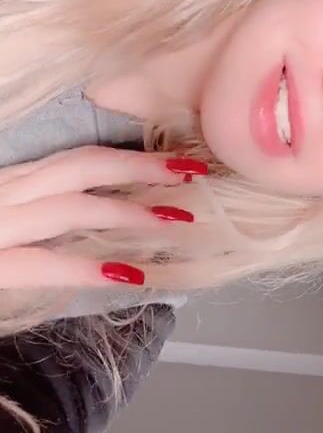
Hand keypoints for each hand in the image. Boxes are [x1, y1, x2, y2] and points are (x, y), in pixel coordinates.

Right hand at [0, 146, 205, 287]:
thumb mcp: (5, 212)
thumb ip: (41, 209)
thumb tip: (99, 219)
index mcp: (15, 181)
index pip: (80, 159)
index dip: (132, 157)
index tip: (177, 160)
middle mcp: (7, 193)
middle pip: (84, 169)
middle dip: (142, 169)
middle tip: (193, 173)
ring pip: (71, 210)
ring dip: (128, 213)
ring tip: (175, 220)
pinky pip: (40, 265)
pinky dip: (85, 268)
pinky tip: (126, 274)